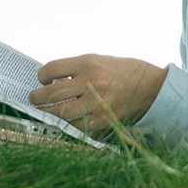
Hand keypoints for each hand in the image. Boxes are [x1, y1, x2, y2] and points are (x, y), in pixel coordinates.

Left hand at [28, 54, 166, 135]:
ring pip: (62, 114)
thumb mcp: (99, 60)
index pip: (51, 70)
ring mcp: (97, 104)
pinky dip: (69, 123)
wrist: (153, 87)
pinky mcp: (103, 121)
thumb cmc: (124, 71)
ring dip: (50, 113)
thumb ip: (76, 69)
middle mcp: (91, 83)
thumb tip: (51, 81)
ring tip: (46, 110)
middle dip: (37, 98)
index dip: (42, 76)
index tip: (42, 79)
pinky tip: (68, 119)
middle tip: (34, 98)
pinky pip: (77, 126)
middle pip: (52, 95)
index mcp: (88, 63)